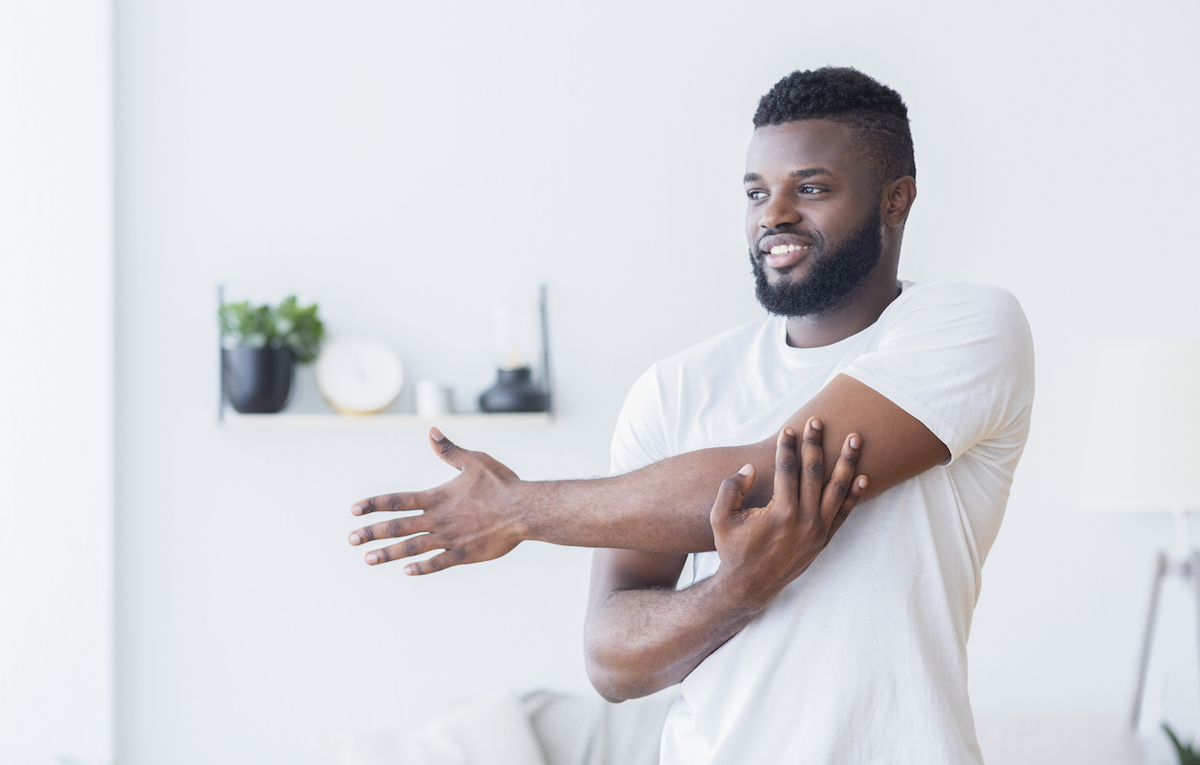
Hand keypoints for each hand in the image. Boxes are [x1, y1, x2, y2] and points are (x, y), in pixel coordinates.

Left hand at [348, 428, 526, 574]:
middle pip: (397, 527)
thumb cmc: (501, 482)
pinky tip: (406, 572)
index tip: (354, 510)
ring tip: (368, 559)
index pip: (397, 501)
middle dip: (371, 533)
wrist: (523, 509)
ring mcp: (449, 539)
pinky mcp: (463, 554)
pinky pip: (437, 564)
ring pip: (411, 548)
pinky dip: (421, 568)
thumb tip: (432, 431)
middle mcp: (438, 519)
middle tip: (352, 540)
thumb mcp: (474, 460)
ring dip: (388, 554)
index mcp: (437, 497)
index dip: (374, 504)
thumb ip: (449, 450)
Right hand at [709, 417, 866, 606]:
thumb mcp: (720, 518)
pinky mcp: (824, 539)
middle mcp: (804, 520)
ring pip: (837, 489)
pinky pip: (844, 512)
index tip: (789, 429)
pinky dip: (854, 494)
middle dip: (816, 444)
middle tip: (818, 422)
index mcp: (781, 512)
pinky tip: (862, 477)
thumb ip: (731, 488)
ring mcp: (818, 531)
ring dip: (847, 462)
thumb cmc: (733, 549)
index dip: (787, 447)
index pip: (788, 470)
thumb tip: (750, 468)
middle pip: (815, 473)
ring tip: (855, 439)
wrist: (749, 586)